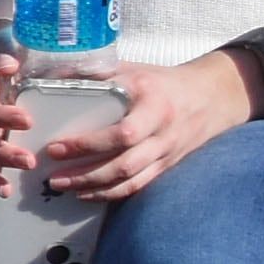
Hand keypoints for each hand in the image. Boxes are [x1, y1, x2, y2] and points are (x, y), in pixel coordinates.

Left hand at [46, 52, 252, 203]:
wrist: (212, 96)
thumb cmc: (162, 82)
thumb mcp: (133, 69)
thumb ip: (96, 73)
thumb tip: (52, 79)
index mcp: (153, 104)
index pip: (122, 133)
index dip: (88, 144)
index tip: (57, 148)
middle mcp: (162, 132)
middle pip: (125, 163)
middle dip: (86, 174)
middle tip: (54, 176)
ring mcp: (167, 152)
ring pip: (131, 180)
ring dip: (95, 188)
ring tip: (63, 187)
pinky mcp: (168, 166)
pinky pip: (140, 186)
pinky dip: (112, 194)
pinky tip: (88, 194)